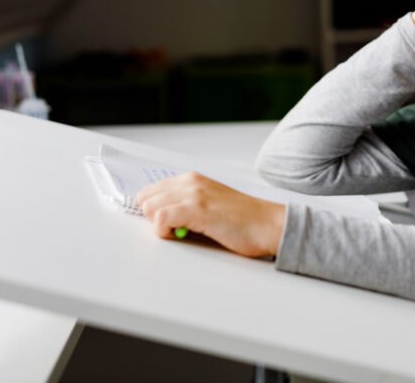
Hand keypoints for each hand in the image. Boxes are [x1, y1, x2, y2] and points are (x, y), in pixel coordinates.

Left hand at [135, 172, 284, 258]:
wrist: (268, 224)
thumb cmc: (244, 220)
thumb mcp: (211, 204)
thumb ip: (188, 205)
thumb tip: (164, 219)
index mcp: (193, 179)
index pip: (153, 190)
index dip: (154, 209)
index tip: (165, 223)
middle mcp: (191, 182)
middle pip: (146, 197)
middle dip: (152, 216)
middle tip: (172, 229)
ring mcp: (193, 194)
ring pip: (149, 207)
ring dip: (159, 224)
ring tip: (180, 232)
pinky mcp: (196, 209)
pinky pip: (160, 219)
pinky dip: (164, 231)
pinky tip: (181, 235)